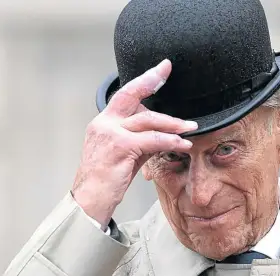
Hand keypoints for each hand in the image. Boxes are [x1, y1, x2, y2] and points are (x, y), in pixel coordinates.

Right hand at [71, 59, 197, 227]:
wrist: (90, 201)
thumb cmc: (105, 182)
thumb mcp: (124, 155)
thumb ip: (140, 140)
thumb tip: (163, 134)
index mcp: (103, 123)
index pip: (124, 95)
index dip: (143, 80)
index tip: (161, 68)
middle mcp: (104, 124)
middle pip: (132, 95)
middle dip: (151, 80)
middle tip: (168, 72)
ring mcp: (111, 134)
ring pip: (148, 120)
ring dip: (172, 124)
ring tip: (189, 128)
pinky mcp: (121, 146)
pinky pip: (152, 139)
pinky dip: (170, 141)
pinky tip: (182, 144)